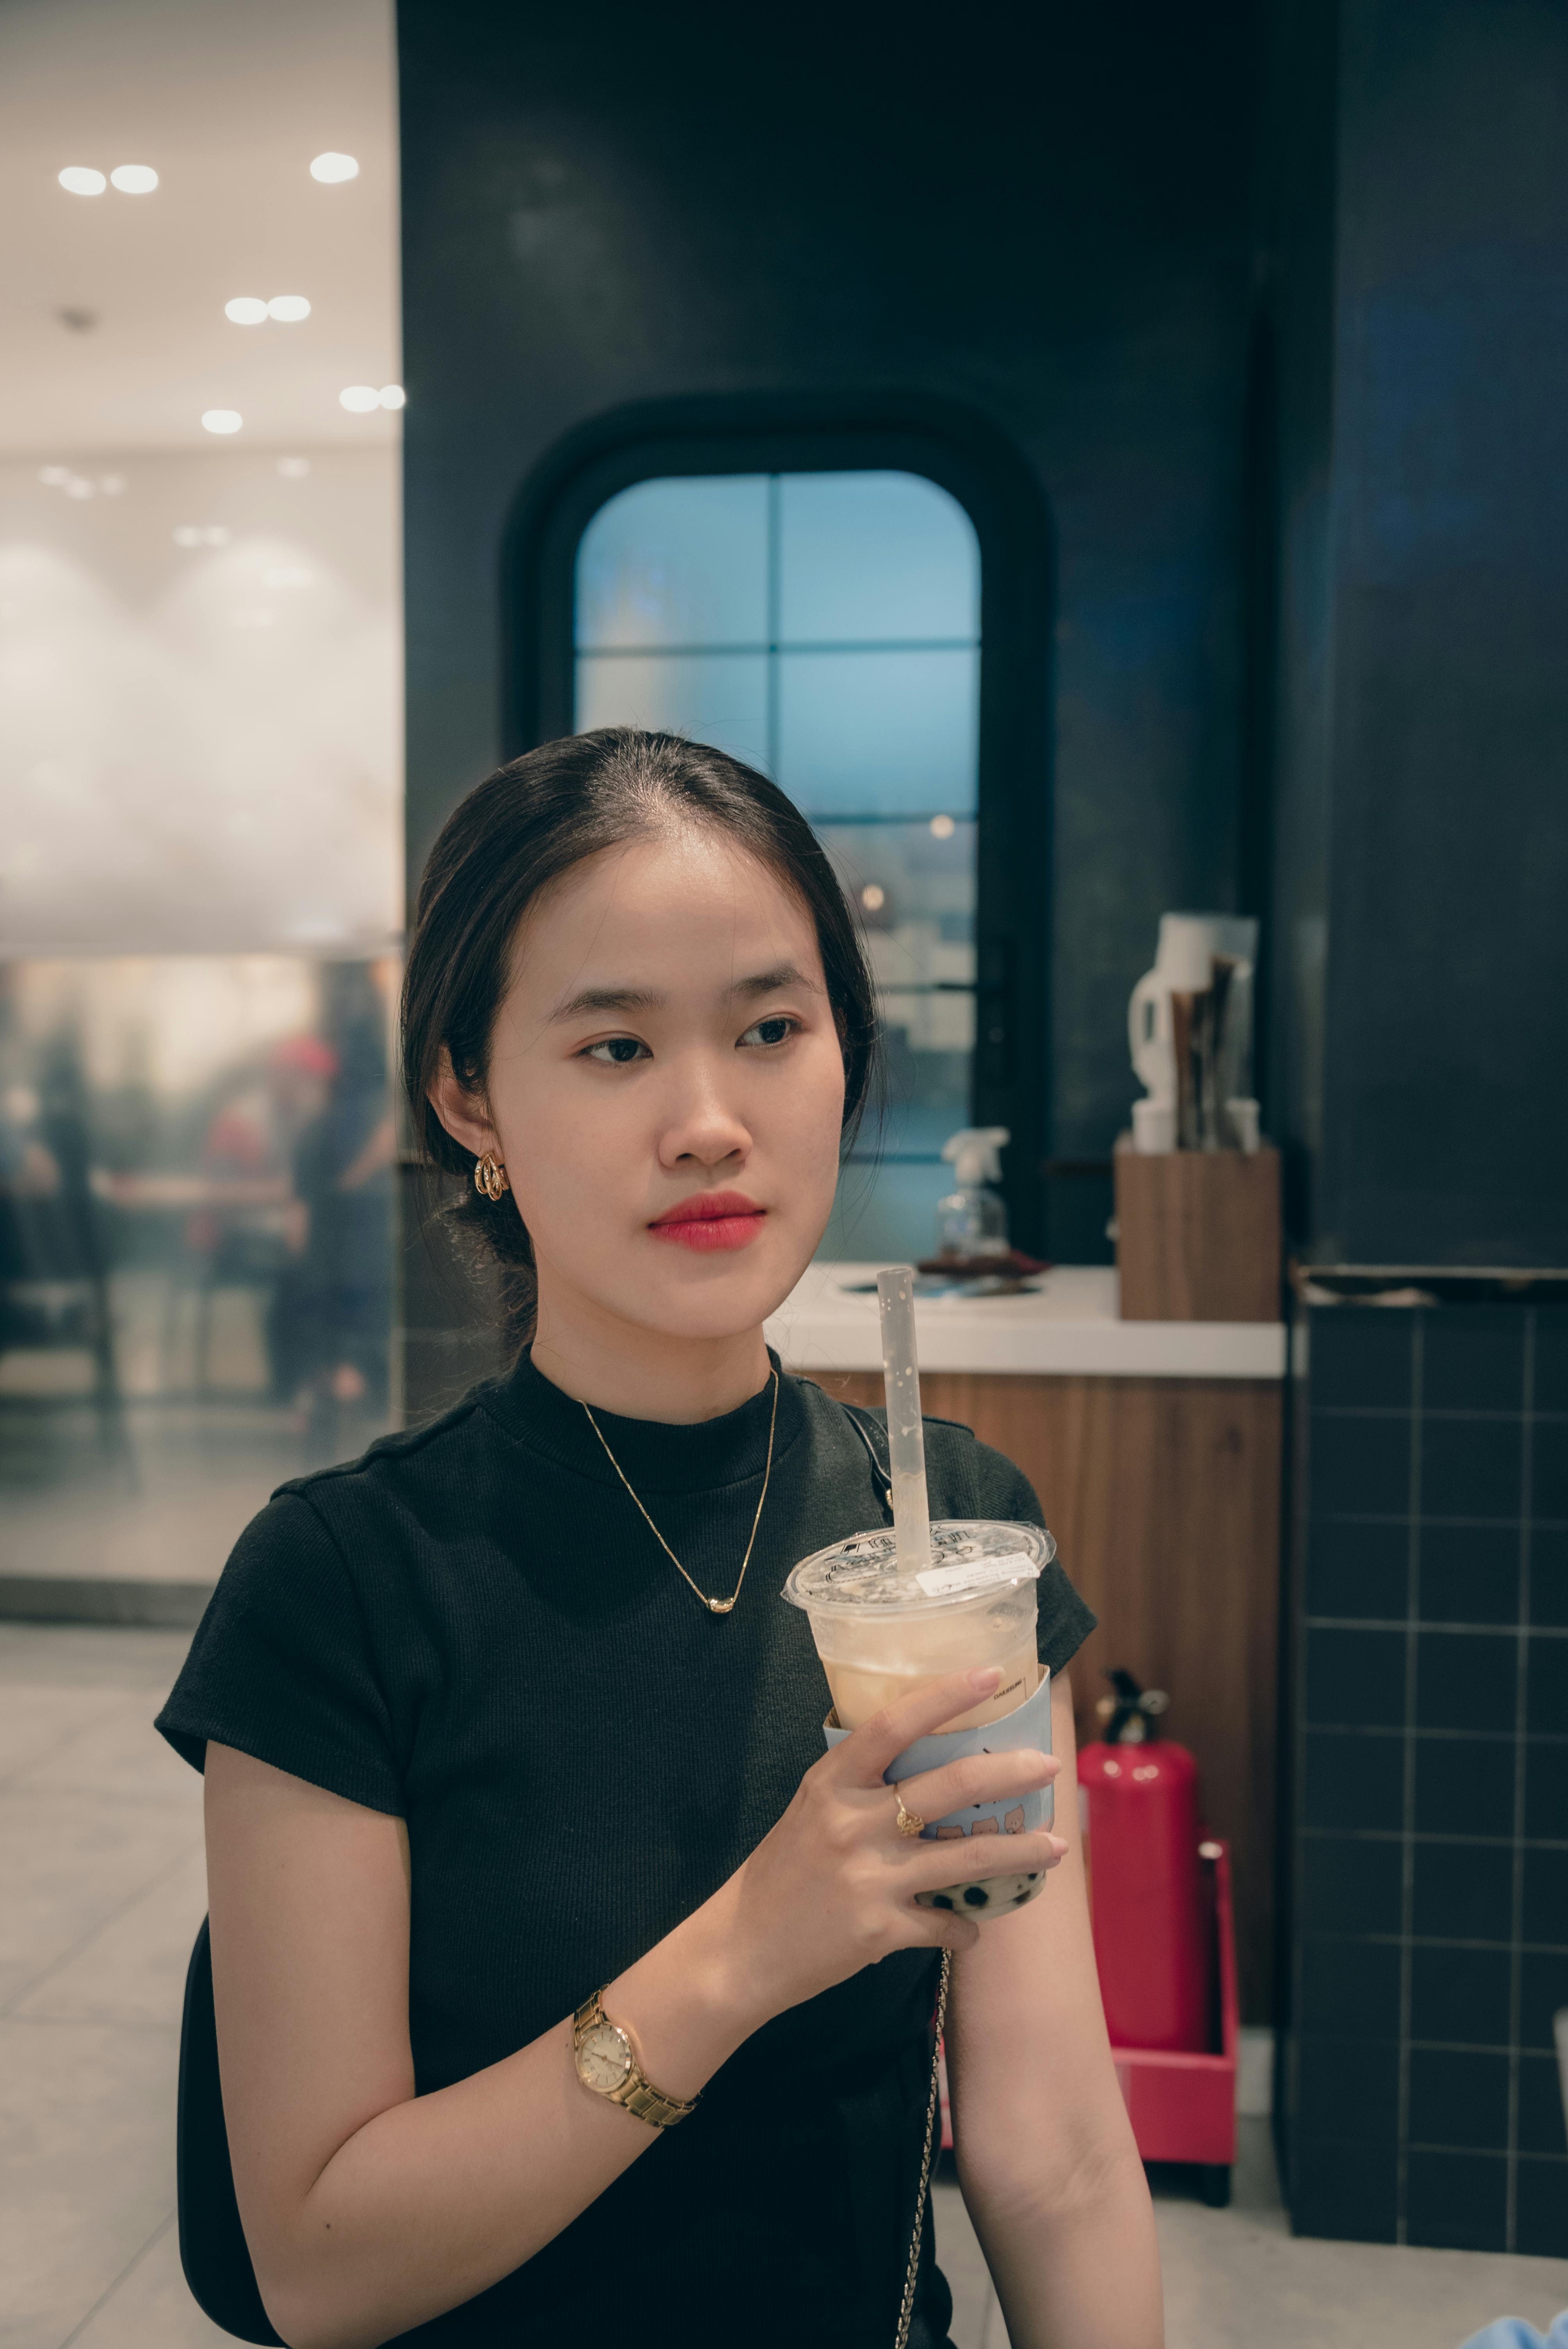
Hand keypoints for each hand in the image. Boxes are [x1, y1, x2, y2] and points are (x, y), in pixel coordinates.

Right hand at [723, 1667, 1064, 2023]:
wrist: (740, 1949)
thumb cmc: (782, 1872)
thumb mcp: (812, 1809)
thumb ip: (862, 1787)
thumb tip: (930, 1770)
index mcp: (832, 1782)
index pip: (893, 1723)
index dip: (943, 1695)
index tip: (989, 1675)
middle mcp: (852, 1822)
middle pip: (948, 1785)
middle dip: (1008, 1774)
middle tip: (1050, 1766)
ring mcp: (868, 1876)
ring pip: (965, 1856)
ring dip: (1019, 1851)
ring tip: (1058, 1847)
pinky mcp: (879, 1928)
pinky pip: (943, 1923)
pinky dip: (964, 1927)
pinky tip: (971, 1927)